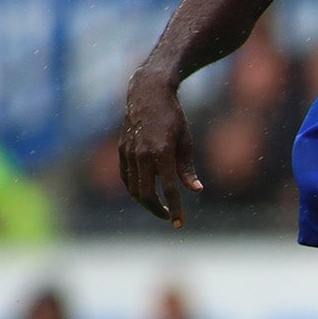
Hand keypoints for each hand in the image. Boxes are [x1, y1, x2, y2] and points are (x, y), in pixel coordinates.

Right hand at [119, 70, 202, 226]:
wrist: (147, 95)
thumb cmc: (173, 117)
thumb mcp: (186, 142)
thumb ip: (187, 169)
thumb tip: (195, 190)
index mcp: (162, 153)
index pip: (168, 190)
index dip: (175, 209)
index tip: (179, 223)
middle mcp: (142, 155)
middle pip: (146, 194)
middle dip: (158, 209)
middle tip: (170, 216)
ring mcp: (129, 153)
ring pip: (133, 188)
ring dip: (145, 201)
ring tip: (160, 206)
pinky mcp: (122, 150)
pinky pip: (126, 176)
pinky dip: (134, 188)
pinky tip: (144, 193)